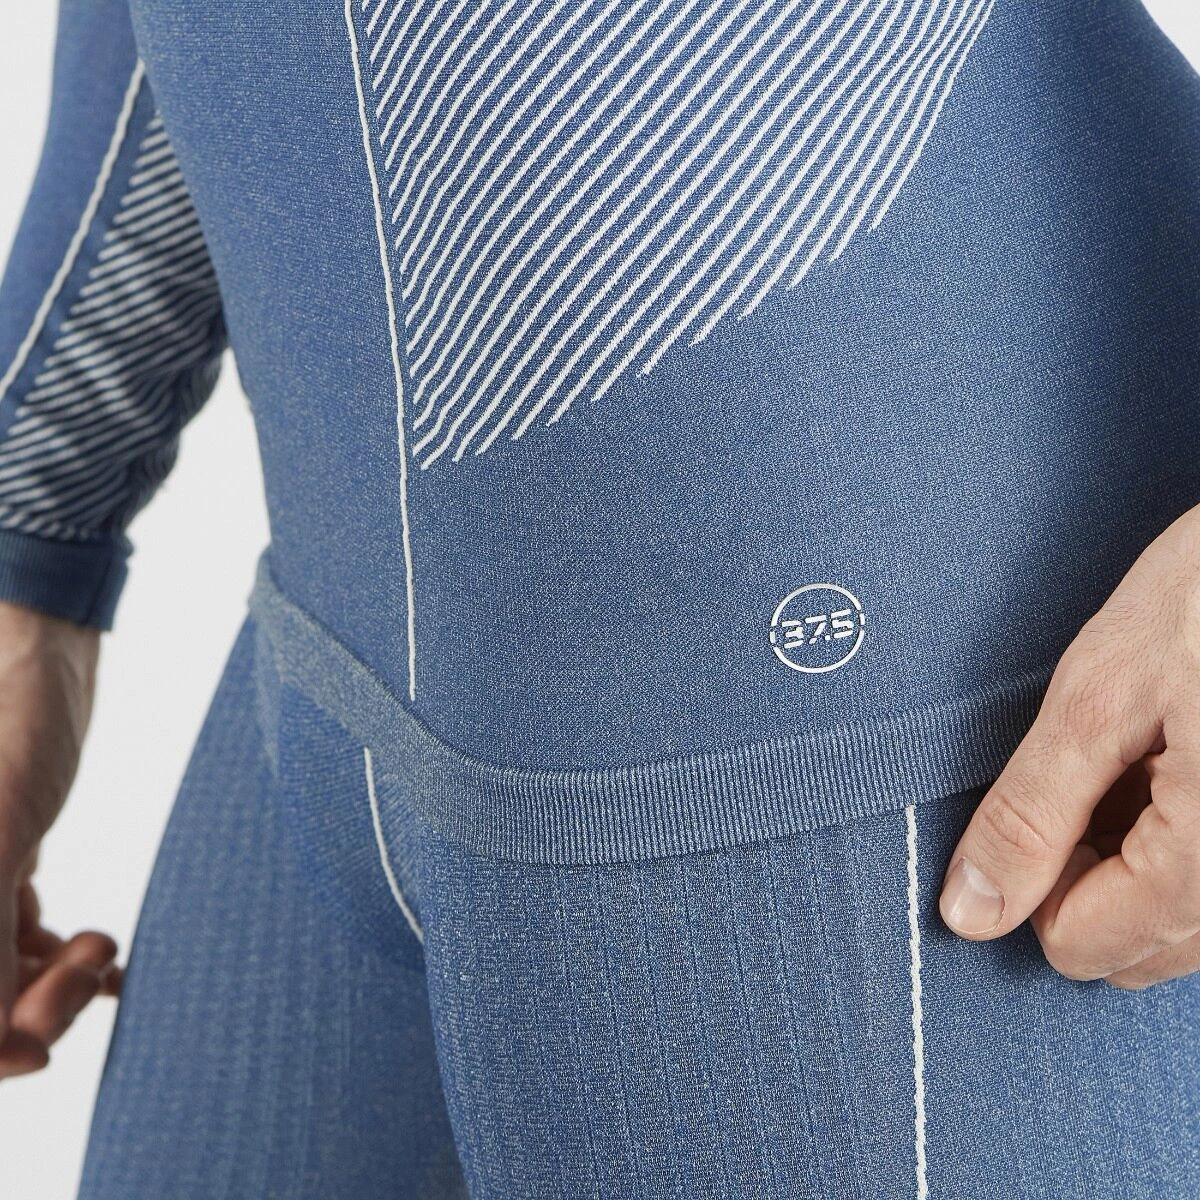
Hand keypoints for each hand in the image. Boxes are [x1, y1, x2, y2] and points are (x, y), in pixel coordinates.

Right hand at [0, 601, 120, 1078]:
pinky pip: (17, 944)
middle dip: (29, 1008)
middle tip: (89, 967)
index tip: (45, 1047)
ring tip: (103, 947)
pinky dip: (61, 957)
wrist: (35, 661)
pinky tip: (108, 962)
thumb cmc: (8, 732)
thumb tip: (7, 1046)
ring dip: (52, 982)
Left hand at [938, 504, 1199, 989]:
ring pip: (1180, 916)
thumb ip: (1030, 815)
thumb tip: (972, 909)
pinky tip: (1179, 753)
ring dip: (1137, 853)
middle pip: (1136, 944)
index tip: (1041, 799)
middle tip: (1092, 769)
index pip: (1083, 945)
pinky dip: (1181, 832)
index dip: (1034, 878)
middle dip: (1088, 873)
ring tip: (1144, 751)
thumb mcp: (1100, 696)